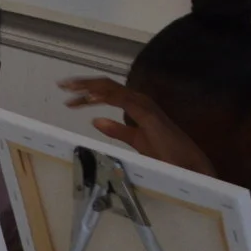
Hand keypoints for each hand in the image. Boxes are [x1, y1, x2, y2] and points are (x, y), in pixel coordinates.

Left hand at [62, 76, 214, 176]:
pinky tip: (89, 98)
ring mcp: (144, 105)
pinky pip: (122, 99)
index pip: (108, 92)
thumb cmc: (167, 154)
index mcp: (137, 106)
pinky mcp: (147, 114)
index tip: (68, 96)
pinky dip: (104, 96)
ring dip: (89, 86)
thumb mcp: (135, 140)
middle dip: (83, 83)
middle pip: (107, 85)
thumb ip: (116, 130)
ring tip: (70, 88)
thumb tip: (95, 121)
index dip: (87, 91)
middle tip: (62, 85)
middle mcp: (140, 101)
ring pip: (111, 88)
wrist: (188, 166)